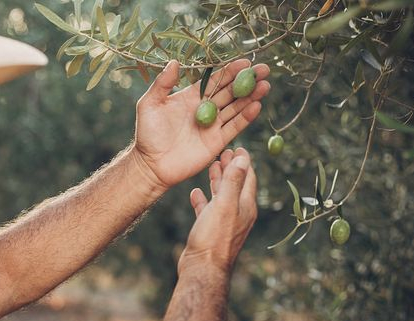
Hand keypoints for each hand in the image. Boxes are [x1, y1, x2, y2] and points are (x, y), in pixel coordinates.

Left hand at [131, 60, 269, 190]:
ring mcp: (212, 126)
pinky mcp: (217, 142)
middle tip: (264, 70)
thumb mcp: (149, 104)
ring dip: (251, 97)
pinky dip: (246, 117)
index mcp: (191, 97)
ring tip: (266, 86)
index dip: (230, 71)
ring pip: (236, 108)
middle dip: (248, 80)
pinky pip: (234, 128)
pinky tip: (256, 106)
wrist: (152, 165)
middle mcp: (205, 109)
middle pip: (230, 91)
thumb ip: (162, 84)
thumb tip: (175, 61)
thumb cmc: (147, 134)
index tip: (246, 62)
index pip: (214, 80)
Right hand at [178, 148, 256, 275]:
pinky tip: (196, 193)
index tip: (237, 147)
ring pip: (222, 196)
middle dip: (230, 167)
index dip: (243, 161)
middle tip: (222, 152)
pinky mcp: (211, 231)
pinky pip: (209, 210)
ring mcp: (225, 222)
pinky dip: (204, 199)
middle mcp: (238, 213)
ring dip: (218, 180)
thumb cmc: (214, 237)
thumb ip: (233, 181)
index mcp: (245, 206)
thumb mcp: (225, 204)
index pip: (248, 177)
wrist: (203, 269)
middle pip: (236, 185)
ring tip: (211, 167)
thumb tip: (243, 158)